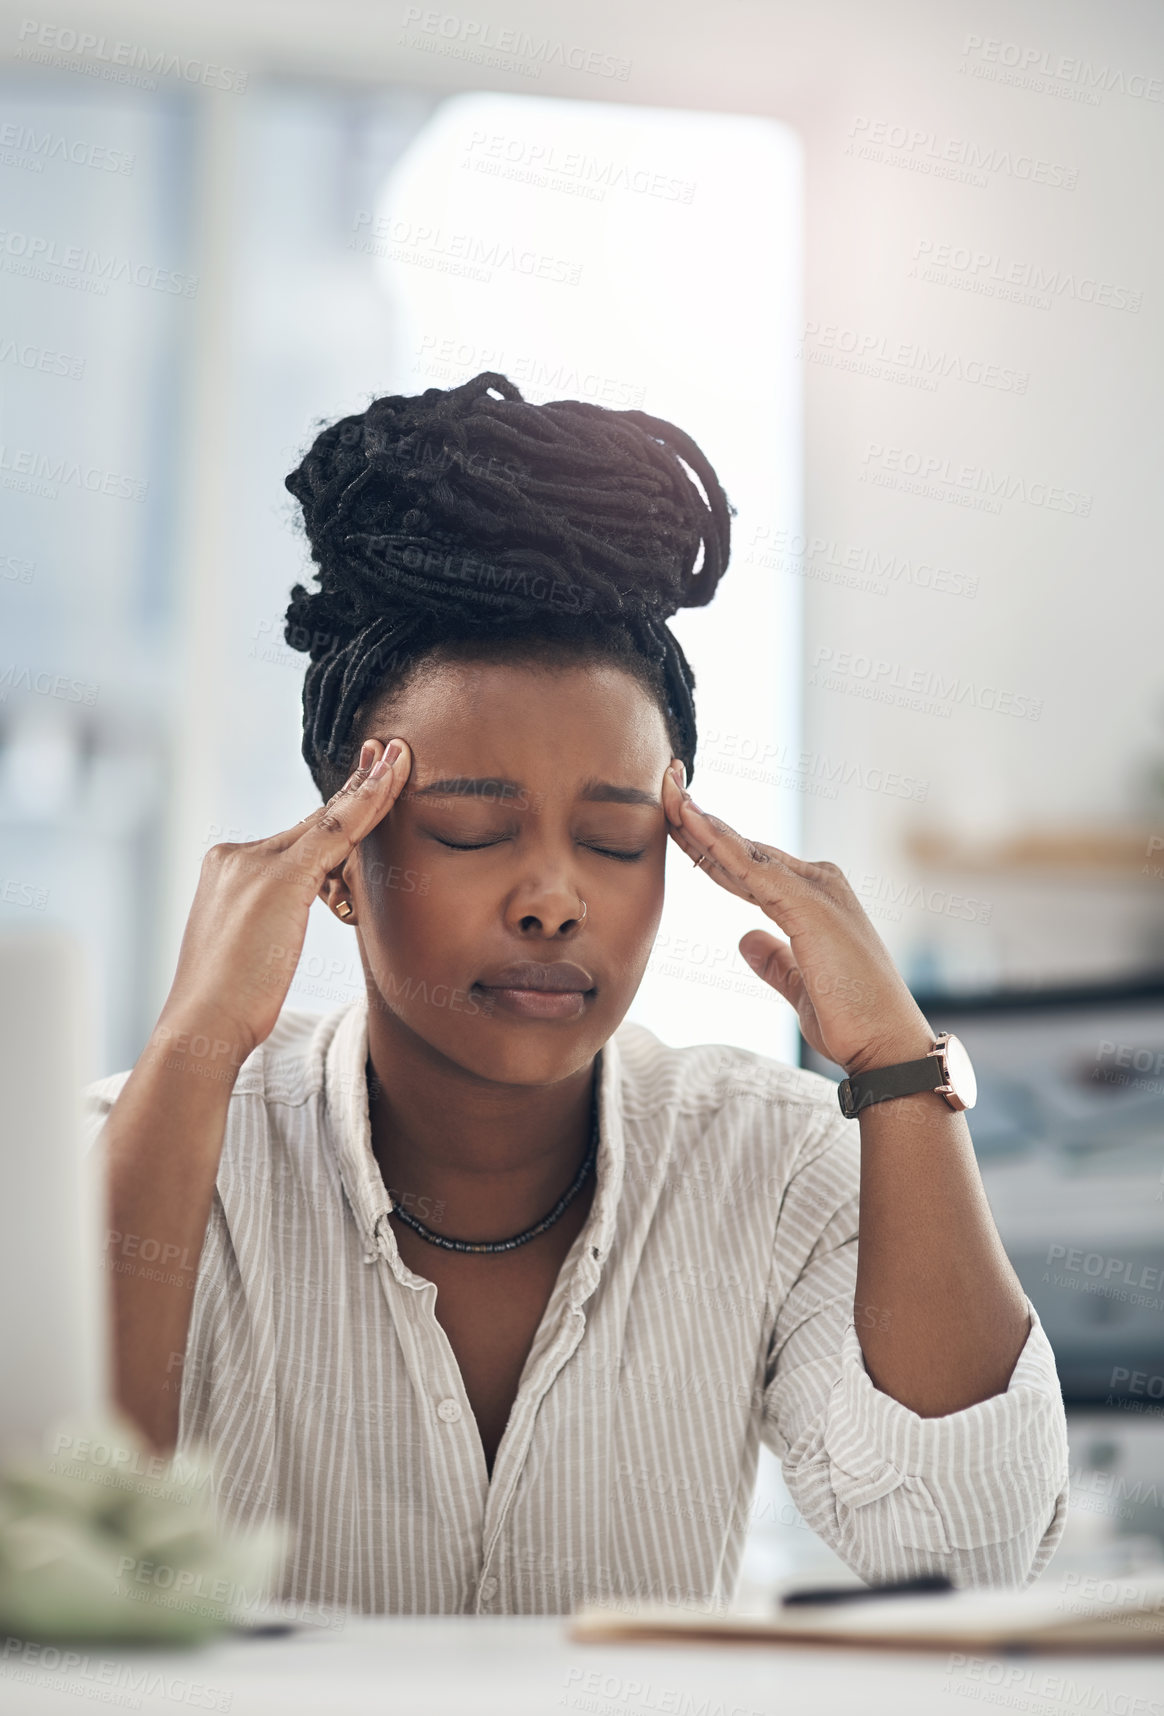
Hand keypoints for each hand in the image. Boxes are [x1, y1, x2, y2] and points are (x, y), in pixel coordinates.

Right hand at [161, 738, 411, 1060]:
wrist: (203, 1023)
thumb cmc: (234, 1000)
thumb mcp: (258, 945)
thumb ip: (276, 915)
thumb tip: (309, 910)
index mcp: (228, 867)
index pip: (298, 837)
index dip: (339, 809)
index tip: (368, 779)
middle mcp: (237, 855)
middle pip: (315, 823)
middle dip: (359, 788)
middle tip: (391, 752)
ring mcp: (255, 863)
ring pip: (329, 823)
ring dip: (372, 790)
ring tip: (401, 760)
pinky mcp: (279, 877)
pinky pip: (335, 832)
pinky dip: (367, 803)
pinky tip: (391, 780)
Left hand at [660, 762, 931, 1075]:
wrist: (887, 1046)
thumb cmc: (851, 1020)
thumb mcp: (799, 985)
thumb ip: (774, 959)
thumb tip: (744, 939)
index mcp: (813, 899)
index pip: (747, 865)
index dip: (708, 844)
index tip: (673, 822)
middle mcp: (817, 883)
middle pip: (742, 847)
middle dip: (698, 818)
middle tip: (662, 785)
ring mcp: (815, 889)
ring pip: (743, 849)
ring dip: (700, 820)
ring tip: (666, 790)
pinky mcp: (808, 905)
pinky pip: (751, 868)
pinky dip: (718, 844)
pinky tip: (690, 821)